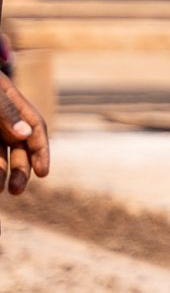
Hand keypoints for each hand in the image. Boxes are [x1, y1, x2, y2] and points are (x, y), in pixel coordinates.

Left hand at [0, 71, 48, 195]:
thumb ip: (6, 112)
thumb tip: (25, 134)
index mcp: (13, 101)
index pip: (35, 128)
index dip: (40, 151)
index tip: (43, 172)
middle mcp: (2, 117)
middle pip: (18, 145)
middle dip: (21, 169)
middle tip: (16, 191)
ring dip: (2, 173)